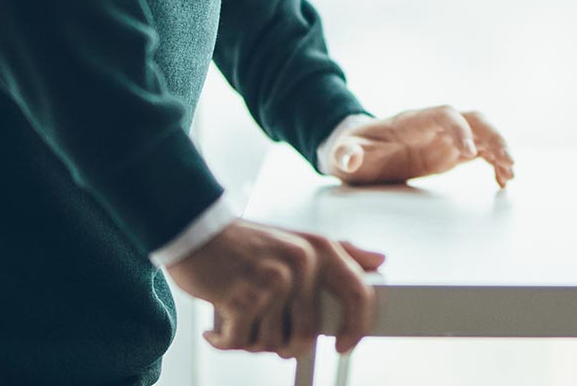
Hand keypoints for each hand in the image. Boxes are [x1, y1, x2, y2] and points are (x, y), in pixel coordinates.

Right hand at [166, 218, 384, 356]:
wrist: (196, 230)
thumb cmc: (248, 243)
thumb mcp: (299, 241)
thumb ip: (342, 251)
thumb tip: (380, 261)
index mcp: (320, 249)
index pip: (357, 293)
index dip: (357, 326)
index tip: (344, 345)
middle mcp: (301, 263)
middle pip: (305, 334)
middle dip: (280, 344)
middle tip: (261, 330)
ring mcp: (273, 280)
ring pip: (270, 343)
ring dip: (249, 341)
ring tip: (238, 317)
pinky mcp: (243, 297)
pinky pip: (240, 342)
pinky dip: (224, 341)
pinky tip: (216, 327)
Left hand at [330, 106, 514, 187]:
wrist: (359, 152)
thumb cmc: (353, 150)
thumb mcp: (343, 154)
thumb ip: (347, 153)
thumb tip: (349, 157)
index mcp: (412, 121)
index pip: (444, 115)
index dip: (459, 129)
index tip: (470, 152)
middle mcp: (434, 125)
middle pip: (472, 118)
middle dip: (492, 135)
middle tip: (507, 160)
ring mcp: (444, 138)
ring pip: (482, 134)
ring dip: (499, 149)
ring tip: (510, 173)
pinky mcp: (449, 153)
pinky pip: (480, 152)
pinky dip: (494, 163)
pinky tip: (502, 181)